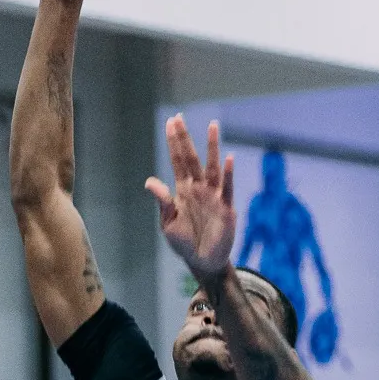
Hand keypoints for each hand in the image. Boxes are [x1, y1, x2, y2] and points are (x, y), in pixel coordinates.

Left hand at [146, 117, 236, 279]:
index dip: (174, 143)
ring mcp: (214, 196)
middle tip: (180, 118)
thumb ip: (163, 202)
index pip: (177, 161)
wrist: (202, 261)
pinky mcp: (226, 208)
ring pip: (212, 167)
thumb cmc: (184, 243)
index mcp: (183, 191)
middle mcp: (198, 189)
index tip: (170, 123)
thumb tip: (150, 181)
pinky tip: (228, 160)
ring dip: (212, 147)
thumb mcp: (168, 224)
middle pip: (192, 158)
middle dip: (186, 139)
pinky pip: (228, 188)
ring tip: (212, 126)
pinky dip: (228, 174)